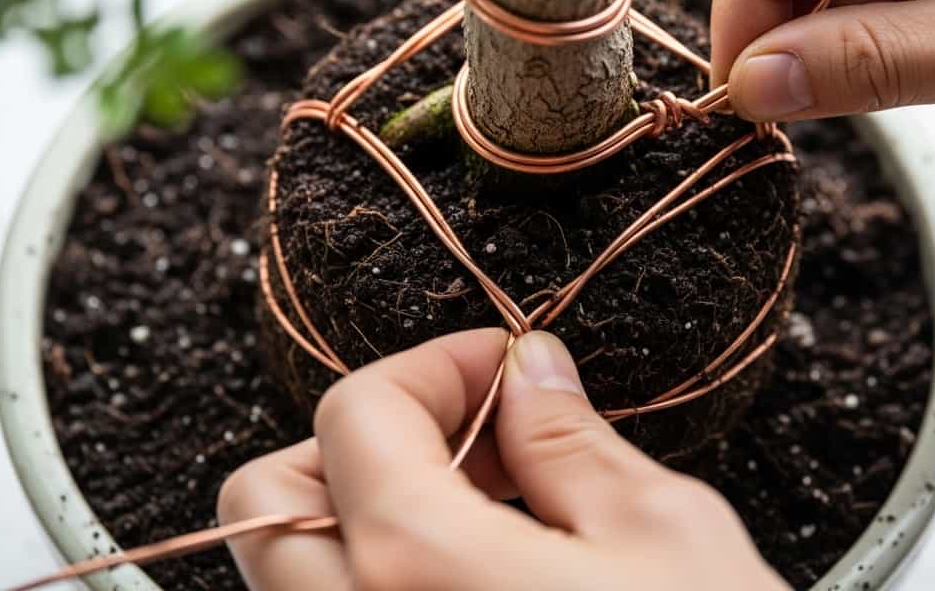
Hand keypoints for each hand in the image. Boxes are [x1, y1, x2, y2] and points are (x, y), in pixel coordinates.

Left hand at [217, 328, 785, 590]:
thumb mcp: (666, 535)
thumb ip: (570, 440)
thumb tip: (532, 374)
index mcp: (421, 568)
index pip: (354, 413)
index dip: (435, 366)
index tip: (503, 369)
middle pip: (269, 500)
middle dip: (358, 444)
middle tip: (465, 437)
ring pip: (291, 582)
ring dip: (362, 521)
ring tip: (484, 515)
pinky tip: (479, 585)